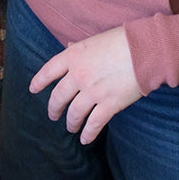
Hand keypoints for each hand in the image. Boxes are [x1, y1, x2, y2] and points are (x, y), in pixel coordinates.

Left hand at [29, 26, 143, 144]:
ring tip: (70, 128)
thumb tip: (68, 47)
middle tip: (53, 115)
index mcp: (72, 57)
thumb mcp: (92, 40)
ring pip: (75, 112)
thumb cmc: (120, 41)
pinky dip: (88, 133)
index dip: (39, 82)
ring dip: (71, 123)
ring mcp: (93, 91)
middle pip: (58, 96)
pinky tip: (85, 139)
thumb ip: (78, 48)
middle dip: (54, 108)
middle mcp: (78, 75)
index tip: (33, 89)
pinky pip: (94, 123)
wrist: (144, 51)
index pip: (48, 71)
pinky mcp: (110, 104)